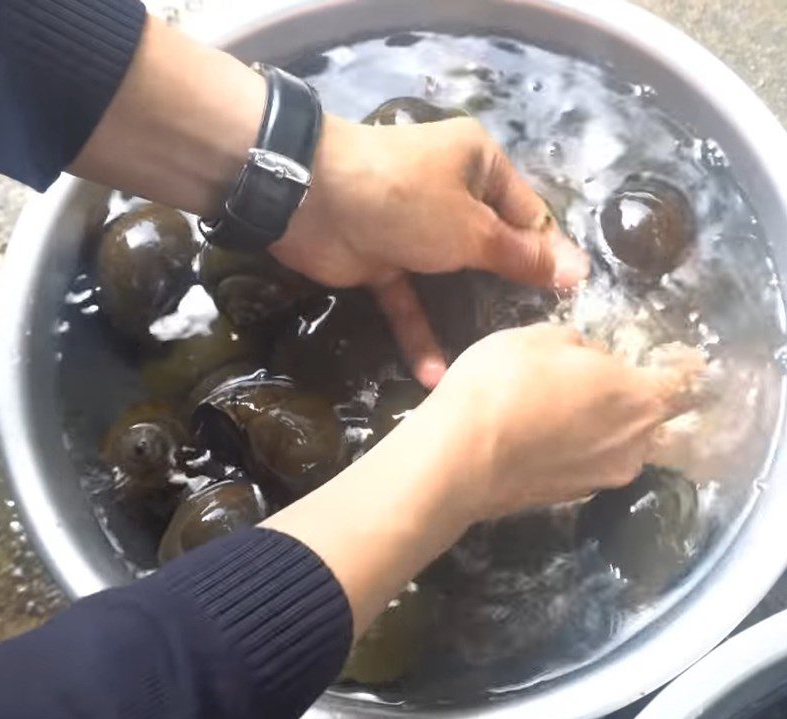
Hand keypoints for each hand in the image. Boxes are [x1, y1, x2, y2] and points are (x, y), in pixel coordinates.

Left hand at [270, 115, 587, 388]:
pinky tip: (435, 376)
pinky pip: (410, 301)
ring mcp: (415, 232)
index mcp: (480, 167)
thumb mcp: (472, 228)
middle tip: (535, 340)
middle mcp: (451, 195)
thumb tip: (579, 269)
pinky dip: (419, 332)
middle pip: (491, 249)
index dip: (549, 256)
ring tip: (493, 363)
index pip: (528, 215)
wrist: (312, 199)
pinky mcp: (383, 264)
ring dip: (464, 319)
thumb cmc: (408, 200)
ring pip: (450, 280)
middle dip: (510, 292)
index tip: (572, 300)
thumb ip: (520, 255)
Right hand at [413, 323, 704, 523]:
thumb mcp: (537, 337)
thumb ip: (578, 345)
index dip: (678, 367)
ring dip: (601, 429)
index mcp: (638, 398)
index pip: (683, 382)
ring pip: (617, 445)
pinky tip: (538, 439)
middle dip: (629, 399)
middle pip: (649, 417)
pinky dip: (573, 452)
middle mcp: (634, 445)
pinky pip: (585, 465)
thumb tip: (588, 359)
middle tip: (592, 382)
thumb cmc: (503, 384)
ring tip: (560, 413)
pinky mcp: (569, 498)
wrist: (459, 458)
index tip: (668, 359)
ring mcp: (602, 478)